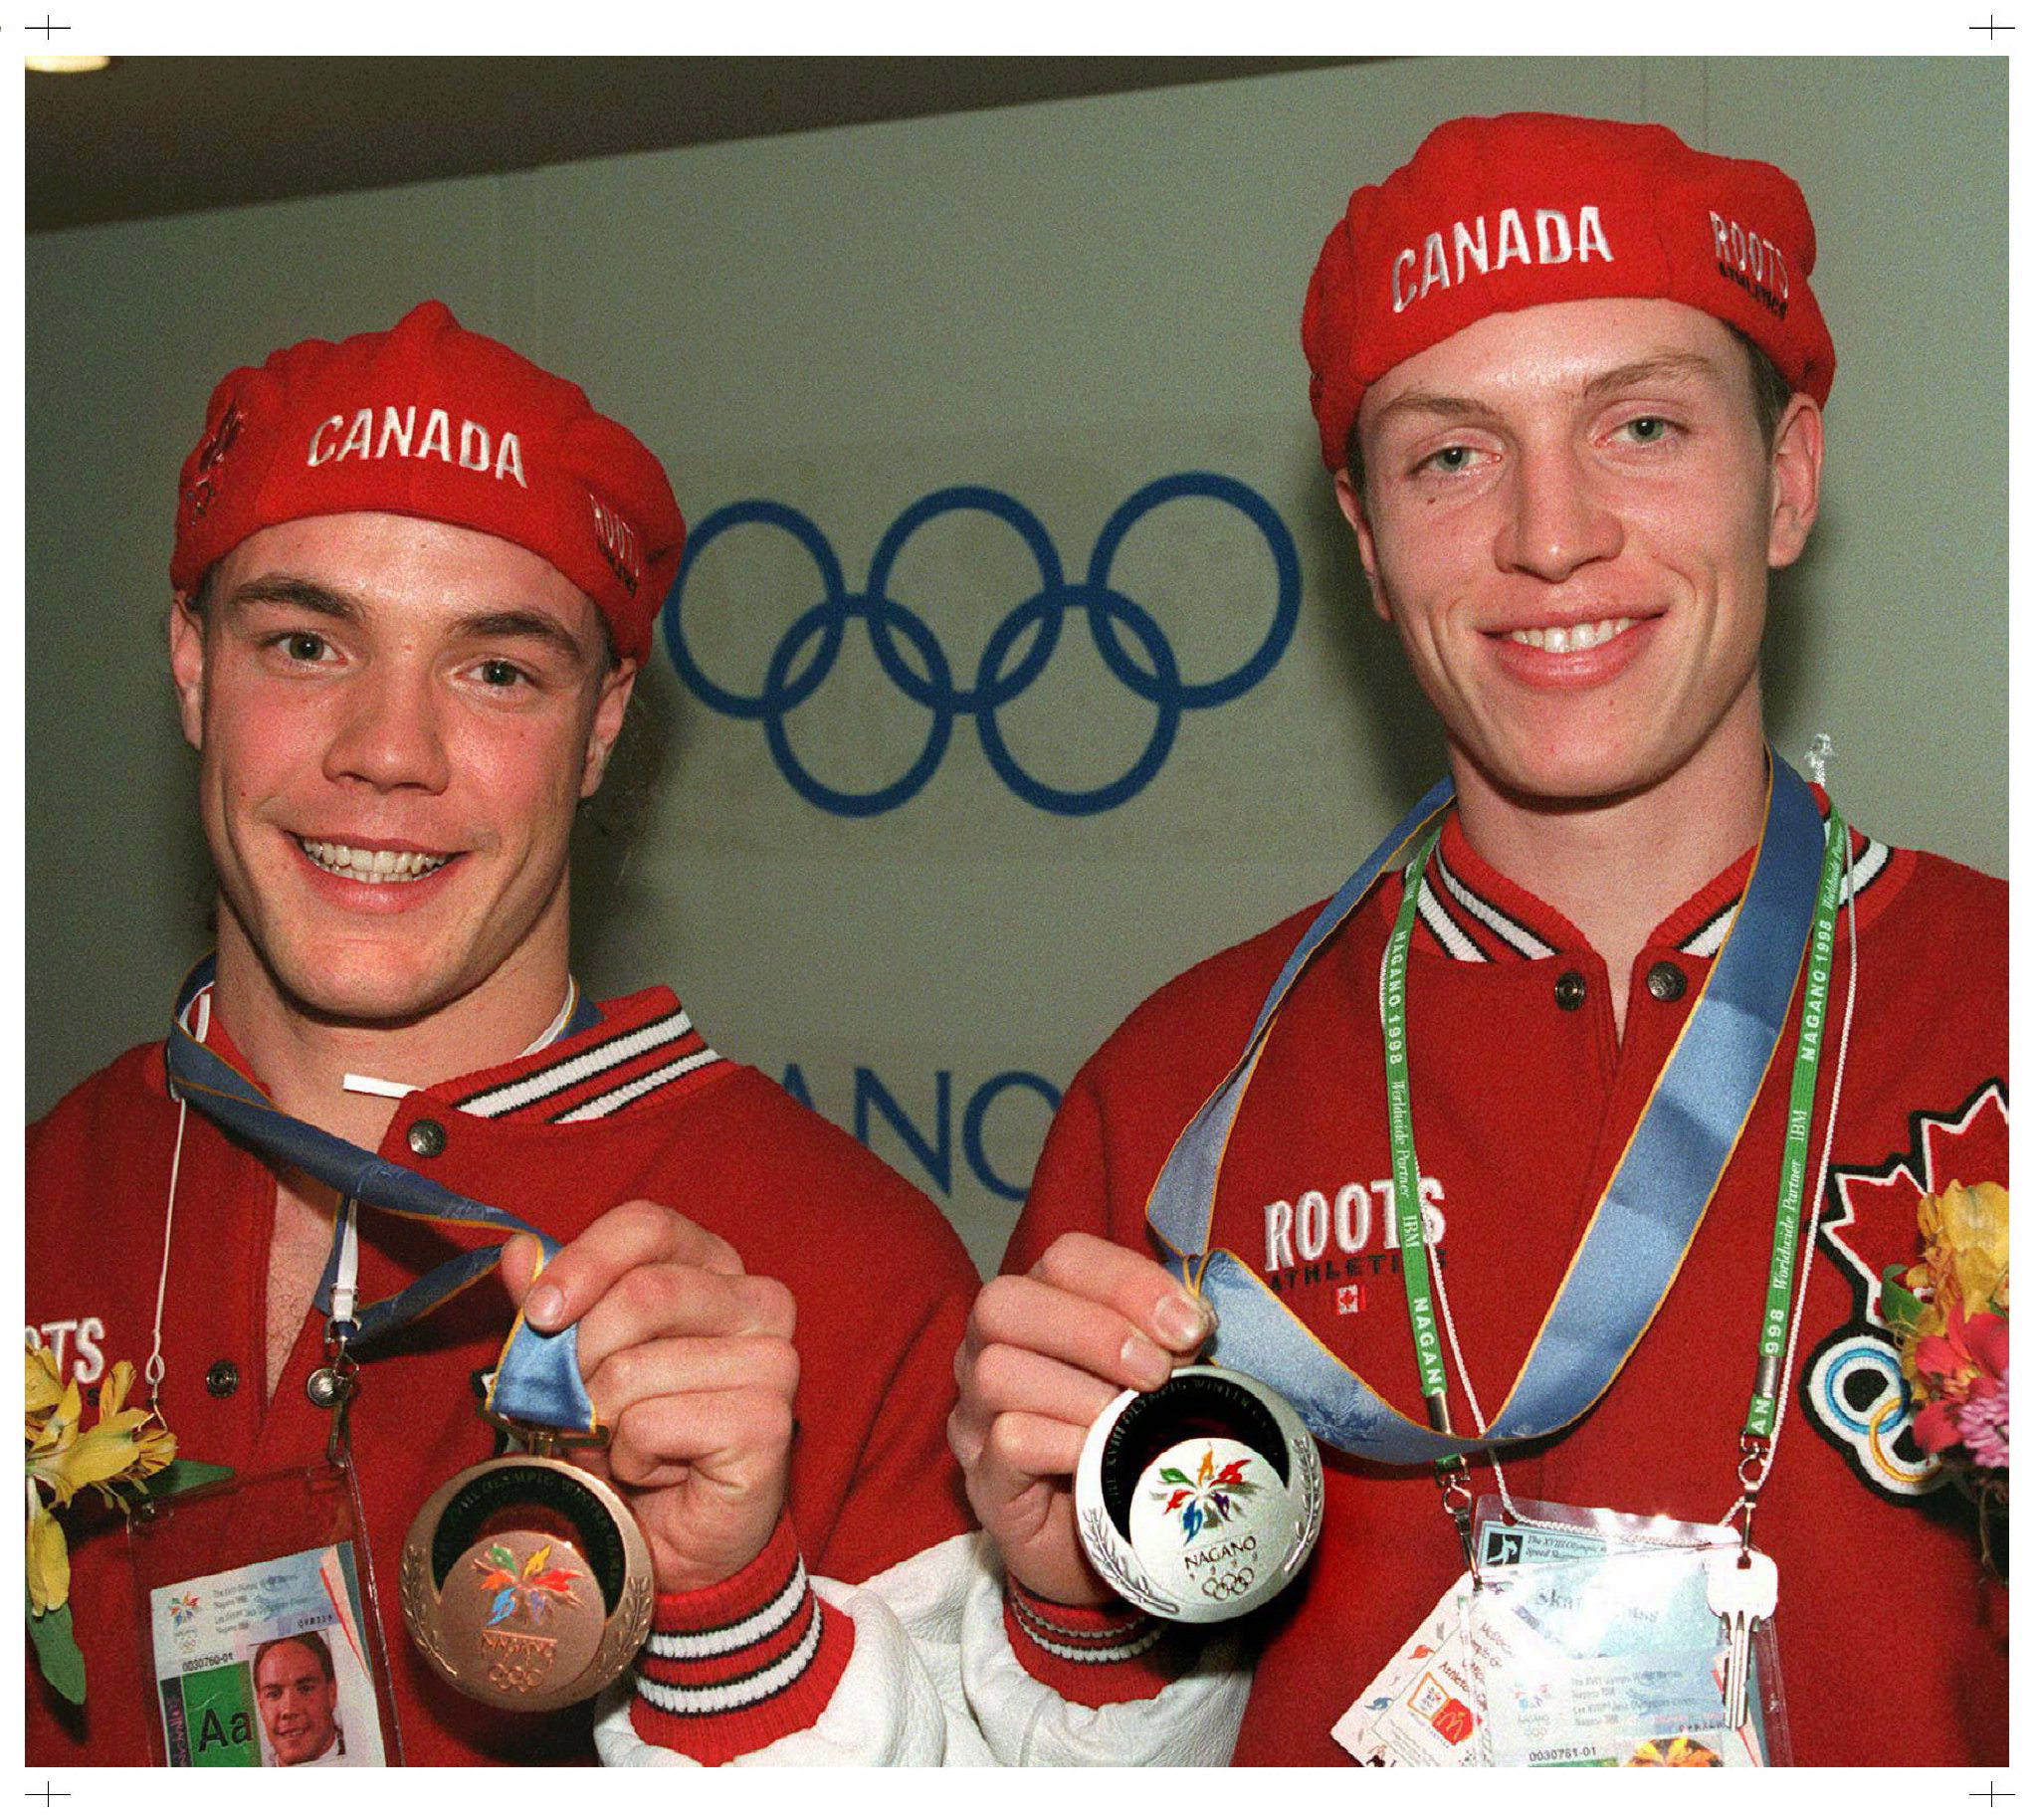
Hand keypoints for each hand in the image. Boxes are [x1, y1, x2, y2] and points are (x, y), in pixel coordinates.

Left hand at [498, 1201, 797, 1595]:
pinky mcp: (769, 1422)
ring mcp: (773, 1360)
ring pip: (637, 1367)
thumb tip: (519, 1251)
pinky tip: (656, 1471)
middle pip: (643, 1292)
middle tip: (576, 1407)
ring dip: (602, 1420)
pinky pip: (655, 1423)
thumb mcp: (575, 1363)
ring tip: (624, 1444)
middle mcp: (757, 1302)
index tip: (540, 1314)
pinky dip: (631, 1456)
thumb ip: (552, 1304)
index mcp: (713, 1268)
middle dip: (581, 1361)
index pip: (649, 1226)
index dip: (585, 1261)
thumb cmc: (626, 1440)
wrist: (664, 1540)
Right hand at [948, 1233, 1211, 1603]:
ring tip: (1130, 1421)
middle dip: (1094, 1330)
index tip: (1189, 1325)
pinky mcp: (982, 1479)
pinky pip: (1007, 1441)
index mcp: (1039, 1306)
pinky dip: (1064, 1442)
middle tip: (1156, 1372)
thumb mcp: (1161, 1377)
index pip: (1065, 1258)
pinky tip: (1102, 1457)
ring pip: (997, 1371)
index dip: (1127, 1281)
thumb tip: (1194, 1320)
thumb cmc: (1133, 1439)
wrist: (1116, 1538)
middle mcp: (988, 1349)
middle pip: (1006, 1302)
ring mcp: (975, 1415)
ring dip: (1082, 1392)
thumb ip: (1170, 1339)